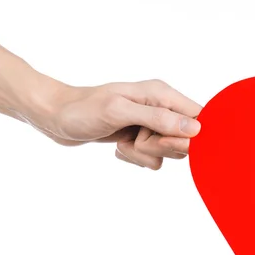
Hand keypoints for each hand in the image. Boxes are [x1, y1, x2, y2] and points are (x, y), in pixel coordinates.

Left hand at [18, 77, 202, 169]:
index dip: (190, 134)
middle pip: (185, 140)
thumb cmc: (83, 109)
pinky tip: (118, 145)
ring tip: (123, 139)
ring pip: (167, 153)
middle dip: (160, 146)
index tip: (163, 139)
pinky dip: (133, 158)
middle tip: (136, 137)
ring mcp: (150, 125)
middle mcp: (160, 108)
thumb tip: (195, 128)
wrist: (56, 117)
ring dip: (143, 154)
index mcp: (161, 94)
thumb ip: (158, 119)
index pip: (198, 116)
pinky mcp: (139, 139)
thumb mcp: (120, 112)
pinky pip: (151, 160)